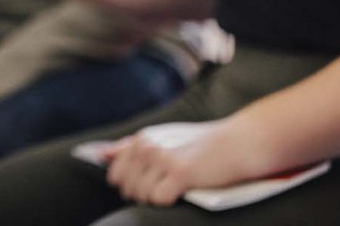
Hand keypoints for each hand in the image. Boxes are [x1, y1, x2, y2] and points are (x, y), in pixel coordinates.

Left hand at [102, 119, 268, 205]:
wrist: (237, 143)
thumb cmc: (202, 145)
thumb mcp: (162, 138)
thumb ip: (129, 146)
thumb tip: (102, 154)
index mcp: (141, 139)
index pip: (115, 174)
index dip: (130, 186)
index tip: (149, 186)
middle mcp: (147, 146)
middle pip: (127, 188)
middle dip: (142, 195)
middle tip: (165, 190)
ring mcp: (162, 158)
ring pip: (142, 195)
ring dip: (157, 199)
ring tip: (175, 190)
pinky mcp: (179, 172)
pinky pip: (158, 199)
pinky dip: (169, 202)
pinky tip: (182, 192)